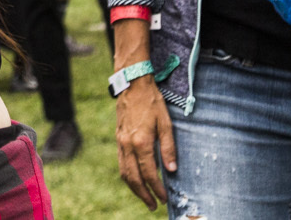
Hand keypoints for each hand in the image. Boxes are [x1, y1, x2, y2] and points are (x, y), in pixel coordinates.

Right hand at [114, 76, 175, 207]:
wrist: (132, 84)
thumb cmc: (152, 102)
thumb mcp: (165, 123)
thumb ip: (168, 147)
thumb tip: (172, 169)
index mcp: (141, 142)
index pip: (149, 173)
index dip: (157, 188)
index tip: (165, 198)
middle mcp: (128, 144)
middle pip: (133, 178)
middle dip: (144, 194)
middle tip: (154, 205)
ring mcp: (120, 142)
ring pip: (124, 172)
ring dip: (134, 188)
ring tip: (145, 198)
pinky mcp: (118, 139)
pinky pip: (121, 163)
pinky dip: (128, 176)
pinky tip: (135, 180)